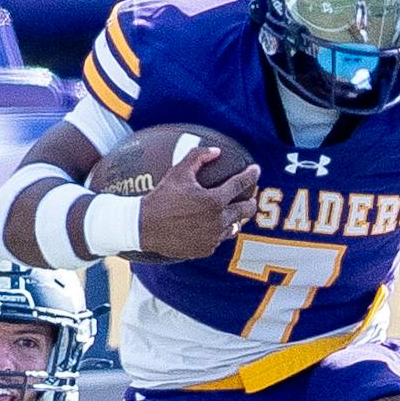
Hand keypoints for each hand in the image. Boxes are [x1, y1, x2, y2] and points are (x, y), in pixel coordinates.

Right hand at [135, 147, 258, 261]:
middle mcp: (217, 221)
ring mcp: (212, 238)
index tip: (255, 170)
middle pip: (246, 211)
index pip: (240, 185)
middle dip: (250, 202)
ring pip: (234, 227)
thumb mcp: (178, 172)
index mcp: (214, 201)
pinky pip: (219, 239)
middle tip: (247, 197)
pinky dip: (218, 231)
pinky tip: (211, 226)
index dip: (251, 175)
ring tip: (229, 213)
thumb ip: (198, 157)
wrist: (144, 227)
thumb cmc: (161, 197)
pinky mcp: (205, 249)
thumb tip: (216, 151)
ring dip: (234, 219)